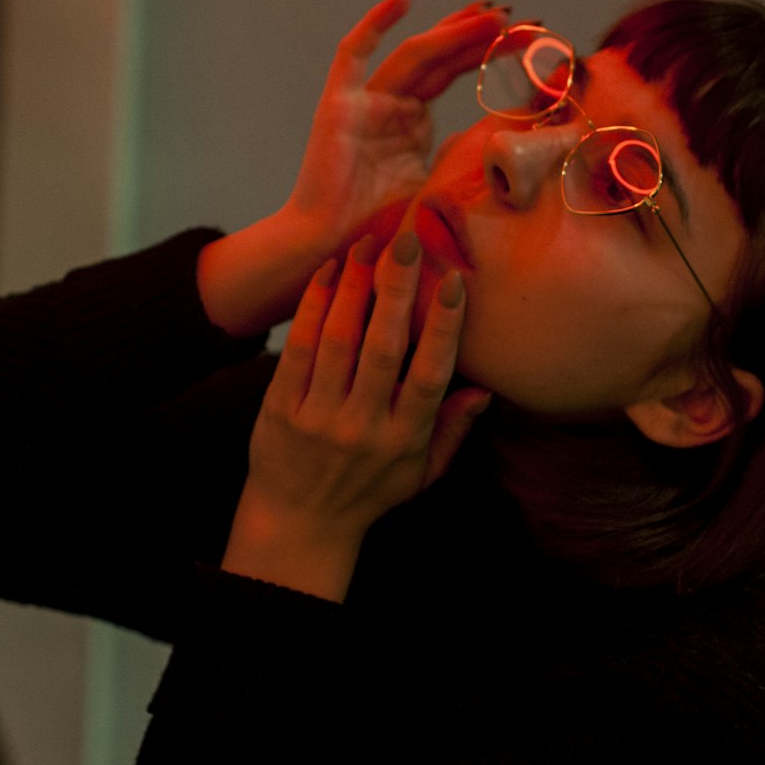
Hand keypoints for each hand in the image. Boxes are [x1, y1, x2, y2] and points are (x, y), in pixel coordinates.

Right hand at [198, 0, 507, 335]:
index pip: (453, 74)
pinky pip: (353, 52)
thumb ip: (463, 168)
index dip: (485, 52)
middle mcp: (391, 105)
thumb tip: (514, 159)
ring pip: (414, 54)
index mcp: (413, 123)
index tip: (525, 36)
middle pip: (439, 57)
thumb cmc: (380, 229)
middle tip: (517, 16)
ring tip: (490, 15)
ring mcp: (365, 101)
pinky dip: (376, 22)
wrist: (334, 249)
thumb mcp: (439, 191)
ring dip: (452, 32)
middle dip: (476, 34)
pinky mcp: (338, 103)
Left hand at [222, 230, 490, 601]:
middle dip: (396, 291)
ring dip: (353, 287)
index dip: (443, 329)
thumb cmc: (369, 491)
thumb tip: (485, 390)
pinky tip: (326, 273)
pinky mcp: (279, 408)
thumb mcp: (421, 473)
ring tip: (366, 244)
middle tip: (406, 242)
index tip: (452, 283)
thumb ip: (452, 431)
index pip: (428, 378)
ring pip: (338, 341)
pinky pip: (297, 348)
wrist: (297, 523)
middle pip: (382, 350)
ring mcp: (318, 417)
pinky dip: (312, 307)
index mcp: (403, 441)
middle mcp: (362, 428)